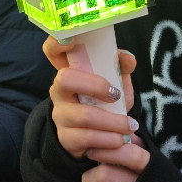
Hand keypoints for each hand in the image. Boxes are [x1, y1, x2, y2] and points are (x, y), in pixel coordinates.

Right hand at [42, 36, 141, 159]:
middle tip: (116, 95)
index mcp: (69, 72)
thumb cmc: (103, 105)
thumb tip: (128, 59)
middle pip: (64, 79)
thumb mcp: (115, 85)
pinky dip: (110, 140)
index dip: (56, 44)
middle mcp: (58, 91)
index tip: (71, 40)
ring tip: (130, 126)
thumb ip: (121, 69)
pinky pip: (88, 138)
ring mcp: (60, 114)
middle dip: (95, 85)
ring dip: (113, 122)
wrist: (95, 141)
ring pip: (84, 115)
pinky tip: (120, 140)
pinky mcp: (66, 138)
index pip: (52, 51)